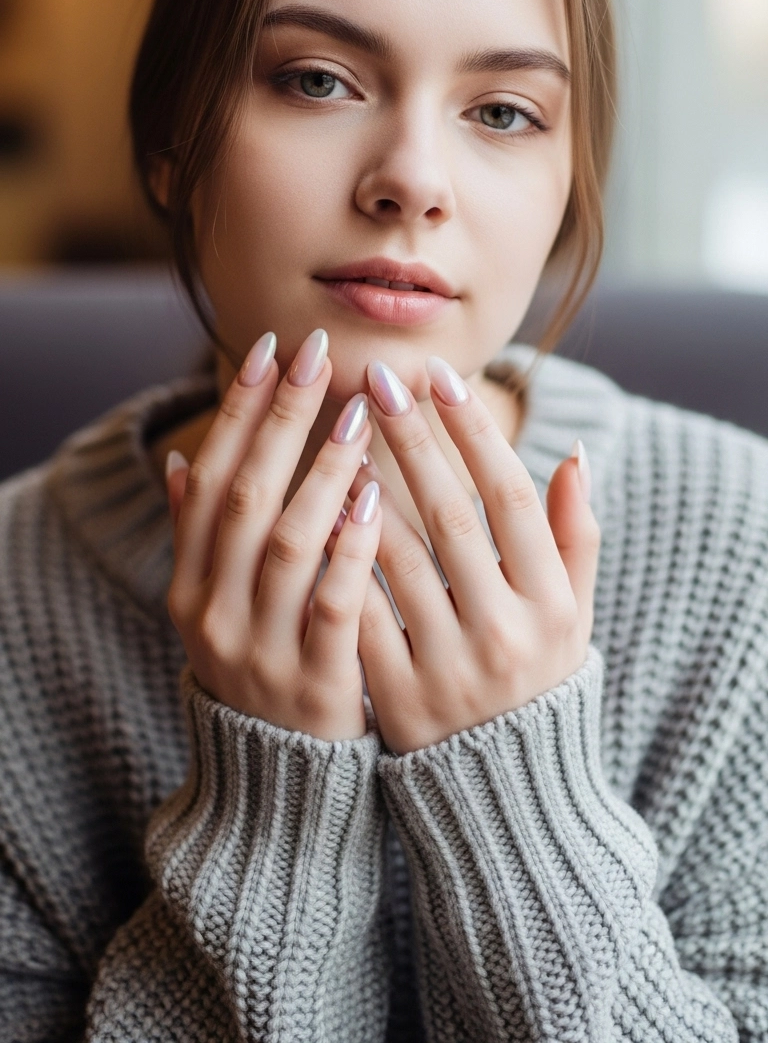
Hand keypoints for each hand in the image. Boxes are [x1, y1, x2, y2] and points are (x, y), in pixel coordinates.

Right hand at [164, 328, 381, 741]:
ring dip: (323, 472)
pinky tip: (381, 497)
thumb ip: (199, 539)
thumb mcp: (215, 608)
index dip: (239, 412)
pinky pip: (332, 605)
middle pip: (246, 497)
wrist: (278, 782)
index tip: (272, 350)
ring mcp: (260, 648)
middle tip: (321, 356)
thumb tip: (179, 463)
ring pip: (287, 542)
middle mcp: (213, 612)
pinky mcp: (313, 683)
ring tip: (361, 415)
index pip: (210, 479)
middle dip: (282, 420)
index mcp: (190, 584)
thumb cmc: (261, 666)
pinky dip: (352, 548)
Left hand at [336, 356, 599, 754]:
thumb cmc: (538, 679)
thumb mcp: (574, 614)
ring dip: (365, 486)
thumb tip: (572, 452)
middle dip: (411, 438)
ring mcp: (448, 666)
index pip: (509, 495)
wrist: (505, 793)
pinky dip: (339, 557)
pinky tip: (318, 507)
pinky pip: (359, 611)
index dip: (473, 431)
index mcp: (551, 603)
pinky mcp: (396, 696)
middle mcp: (504, 631)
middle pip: (450, 514)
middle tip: (377, 376)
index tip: (440, 376)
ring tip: (338, 428)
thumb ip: (575, 534)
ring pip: (397, 556)